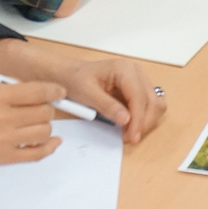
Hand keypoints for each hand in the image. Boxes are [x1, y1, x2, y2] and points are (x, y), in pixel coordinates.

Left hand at [0, 41, 166, 143]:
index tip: (129, 135)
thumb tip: (125, 120)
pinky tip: (129, 130)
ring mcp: (133, 79)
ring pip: (154, 104)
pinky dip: (143, 119)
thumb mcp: (82, 93)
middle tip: (131, 140)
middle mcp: (131, 70)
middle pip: (153, 100)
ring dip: (146, 122)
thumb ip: (106, 106)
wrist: (53, 73)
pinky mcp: (129, 89)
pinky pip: (146, 106)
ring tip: (130, 137)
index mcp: (121, 68)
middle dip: (145, 122)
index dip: (137, 118)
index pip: (140, 96)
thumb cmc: (64, 79)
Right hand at [0, 75, 62, 169]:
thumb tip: (29, 87)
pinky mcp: (3, 158)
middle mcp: (2, 118)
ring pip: (43, 132)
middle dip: (47, 108)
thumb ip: (2, 84)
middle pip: (44, 112)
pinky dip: (49, 148)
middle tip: (40, 107)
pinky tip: (52, 142)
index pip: (36, 91)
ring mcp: (4, 140)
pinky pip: (36, 155)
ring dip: (45, 126)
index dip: (53, 90)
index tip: (59, 91)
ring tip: (35, 123)